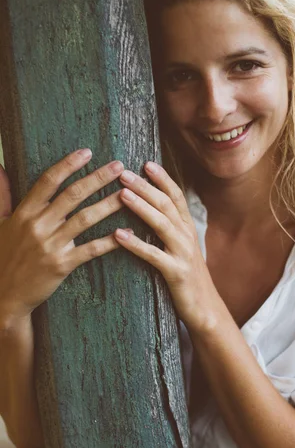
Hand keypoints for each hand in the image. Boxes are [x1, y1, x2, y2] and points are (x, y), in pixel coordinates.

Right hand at [0, 149, 125, 323]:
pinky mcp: (62, 265)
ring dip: (109, 204)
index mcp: (24, 212)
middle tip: (119, 166)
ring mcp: (51, 245)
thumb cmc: (3, 256)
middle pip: (73, 195)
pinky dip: (109, 241)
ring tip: (128, 193)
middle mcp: (38, 225)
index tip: (87, 152)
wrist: (4, 295)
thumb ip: (2, 194)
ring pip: (85, 219)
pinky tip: (126, 232)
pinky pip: (90, 249)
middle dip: (98, 178)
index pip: (49, 181)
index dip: (68, 164)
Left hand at [115, 162, 218, 332]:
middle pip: (166, 204)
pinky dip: (136, 244)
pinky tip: (119, 235)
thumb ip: (170, 228)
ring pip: (161, 224)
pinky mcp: (176, 273)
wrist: (206, 309)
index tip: (145, 162)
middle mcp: (187, 236)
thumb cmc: (188, 277)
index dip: (162, 178)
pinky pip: (154, 255)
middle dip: (145, 186)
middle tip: (123, 172)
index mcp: (187, 228)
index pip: (176, 196)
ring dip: (141, 207)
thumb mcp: (182, 248)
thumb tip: (152, 209)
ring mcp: (183, 254)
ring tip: (121, 194)